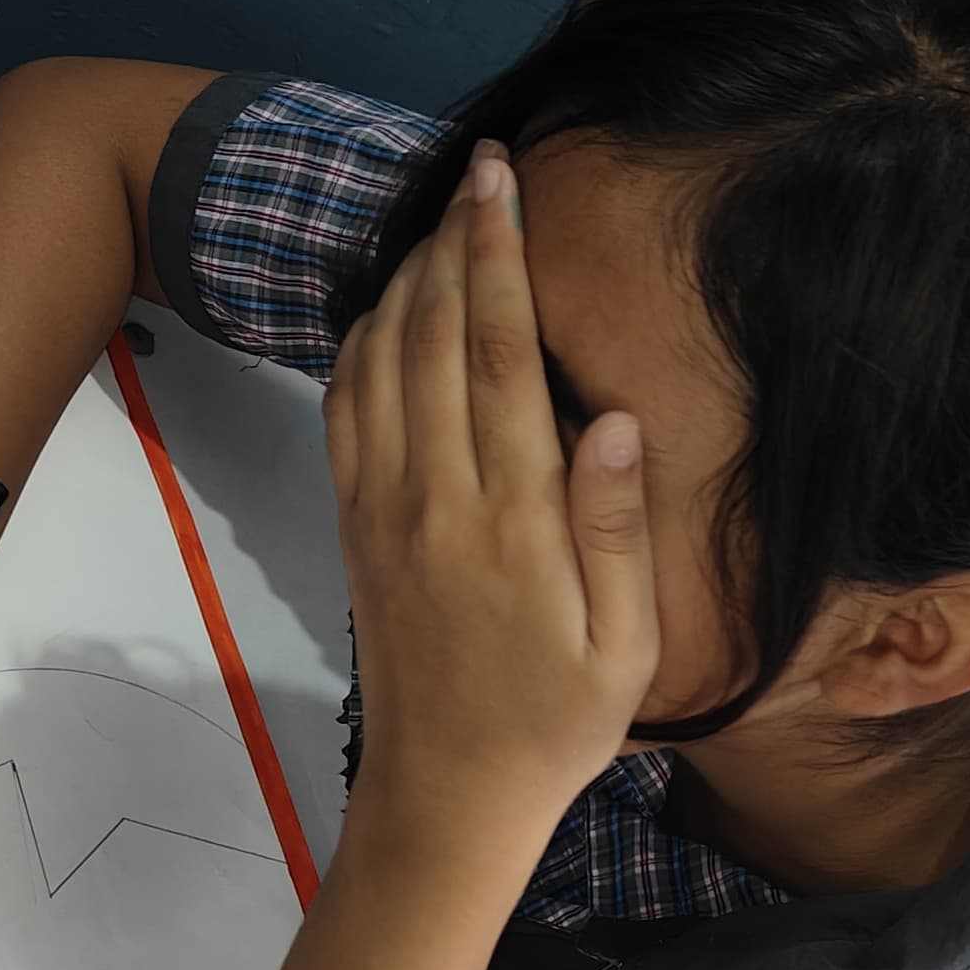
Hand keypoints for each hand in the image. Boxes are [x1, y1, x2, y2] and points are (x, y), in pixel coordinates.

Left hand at [323, 143, 659, 866]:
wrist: (445, 797)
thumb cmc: (554, 725)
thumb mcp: (625, 647)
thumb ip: (619, 530)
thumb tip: (619, 418)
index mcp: (510, 520)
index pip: (501, 355)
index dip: (500, 257)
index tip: (503, 185)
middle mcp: (434, 500)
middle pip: (434, 336)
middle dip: (454, 243)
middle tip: (478, 172)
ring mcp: (382, 511)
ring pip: (378, 363)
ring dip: (406, 282)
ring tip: (440, 224)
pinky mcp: (354, 528)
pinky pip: (344, 412)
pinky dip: (360, 345)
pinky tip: (386, 311)